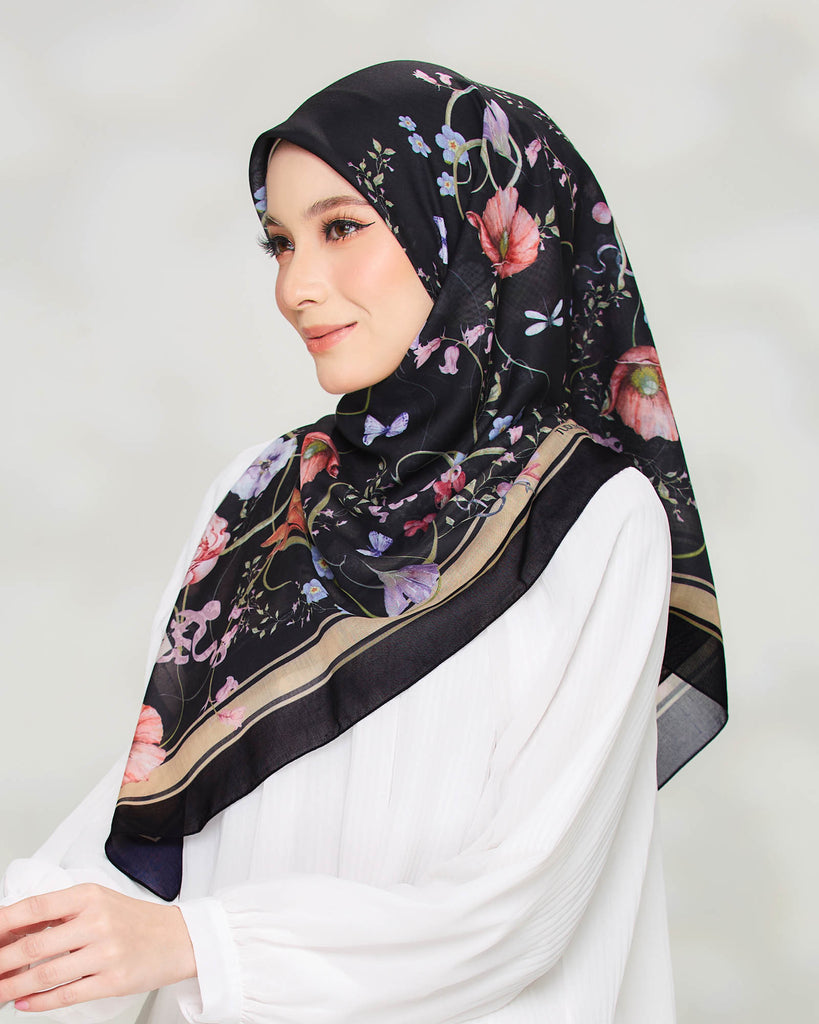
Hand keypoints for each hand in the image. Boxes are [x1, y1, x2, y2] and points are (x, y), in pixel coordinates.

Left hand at [0, 884, 195, 1011]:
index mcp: (90, 896)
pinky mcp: (113, 980)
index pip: (36, 906)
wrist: (179, 937)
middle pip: (34, 945)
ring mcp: (105, 952)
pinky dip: (39, 1003)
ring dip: (13, 987)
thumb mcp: (99, 902)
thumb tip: (15, 930)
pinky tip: (24, 1003)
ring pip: (45, 974)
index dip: (4, 922)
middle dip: (1, 962)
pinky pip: (67, 994)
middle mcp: (97, 921)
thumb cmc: (135, 920)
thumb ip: (61, 914)